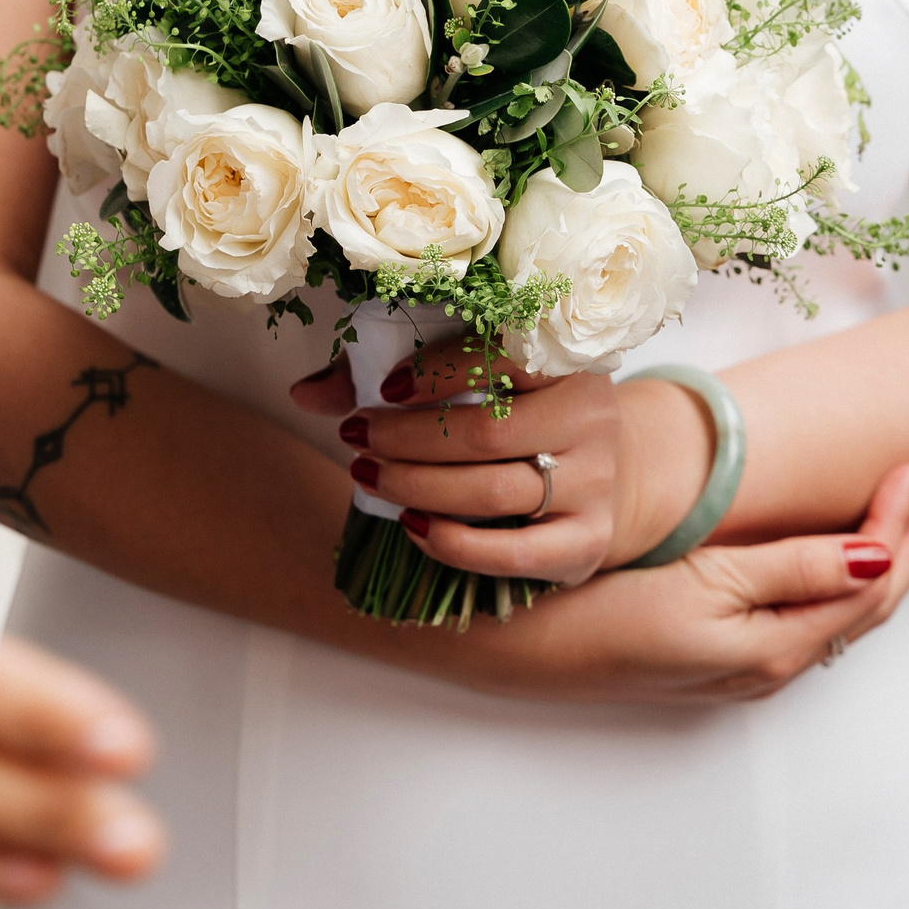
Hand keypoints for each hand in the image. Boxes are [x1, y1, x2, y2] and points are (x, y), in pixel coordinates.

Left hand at [296, 338, 718, 586]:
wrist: (603, 468)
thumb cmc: (517, 411)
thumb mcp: (471, 379)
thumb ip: (390, 378)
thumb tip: (304, 393)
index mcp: (565, 360)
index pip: (503, 356)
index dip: (437, 373)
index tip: (382, 388)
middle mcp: (592, 418)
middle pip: (487, 433)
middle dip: (407, 439)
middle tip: (355, 437)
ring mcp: (595, 484)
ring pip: (492, 492)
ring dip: (415, 487)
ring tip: (367, 474)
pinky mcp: (587, 542)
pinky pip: (512, 552)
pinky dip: (452, 543)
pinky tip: (410, 524)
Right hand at [462, 462, 908, 703]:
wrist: (511, 648)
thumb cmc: (596, 612)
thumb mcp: (704, 582)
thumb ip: (794, 569)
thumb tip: (884, 557)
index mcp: (772, 649)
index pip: (870, 586)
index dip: (904, 530)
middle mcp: (765, 666)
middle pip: (863, 605)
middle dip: (906, 545)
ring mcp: (735, 664)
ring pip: (832, 613)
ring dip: (872, 561)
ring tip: (899, 516)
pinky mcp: (707, 652)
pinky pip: (796, 616)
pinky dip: (829, 578)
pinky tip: (826, 556)